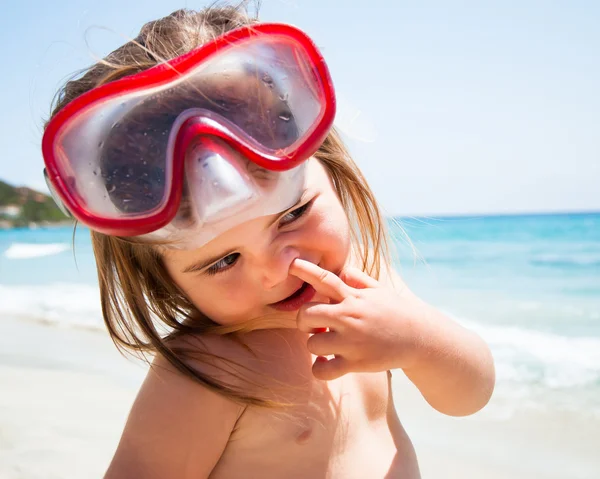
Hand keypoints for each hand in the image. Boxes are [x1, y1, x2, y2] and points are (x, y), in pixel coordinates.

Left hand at [289, 259, 428, 380]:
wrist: (421, 339)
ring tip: (328, 344)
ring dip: (315, 345)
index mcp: (354, 297)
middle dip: (304, 320)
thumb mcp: (379, 290)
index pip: (325, 279)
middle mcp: (349, 317)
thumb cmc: (397, 312)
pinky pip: (322, 371)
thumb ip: (358, 279)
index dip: (306, 270)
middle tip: (316, 325)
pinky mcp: (356, 363)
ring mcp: (351, 341)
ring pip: (311, 344)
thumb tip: (342, 269)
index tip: (291, 264)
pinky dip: (320, 369)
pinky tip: (327, 363)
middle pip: (306, 314)